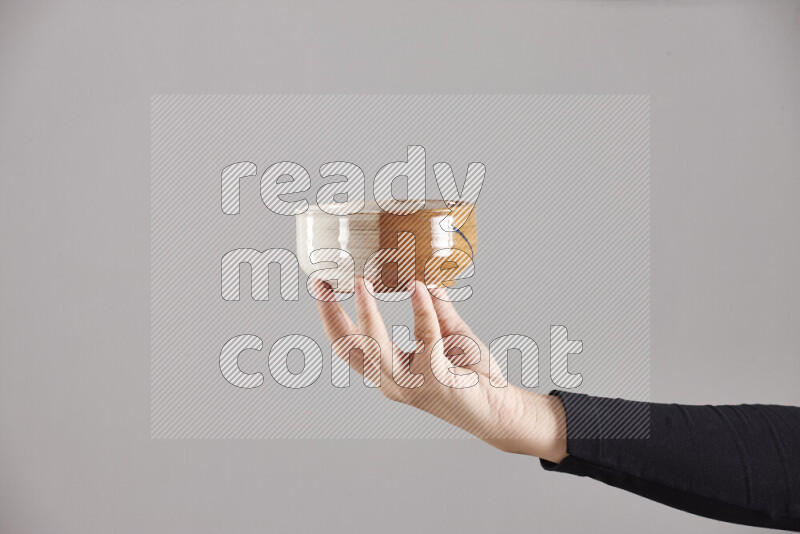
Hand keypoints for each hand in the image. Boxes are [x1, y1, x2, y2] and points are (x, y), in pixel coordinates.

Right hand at [313, 278, 567, 462]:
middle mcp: (393, 381)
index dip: (330, 317)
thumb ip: (437, 311)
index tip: (321, 286)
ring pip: (376, 347)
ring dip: (367, 313)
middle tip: (322, 283)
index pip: (349, 345)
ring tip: (362, 283)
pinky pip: (425, 338)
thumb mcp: (451, 335)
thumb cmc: (474, 378)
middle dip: (331, 315)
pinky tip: (419, 288)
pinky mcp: (436, 380)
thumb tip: (426, 281)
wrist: (503, 409)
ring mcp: (412, 384)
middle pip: (350, 349)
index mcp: (390, 370)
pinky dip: (422, 311)